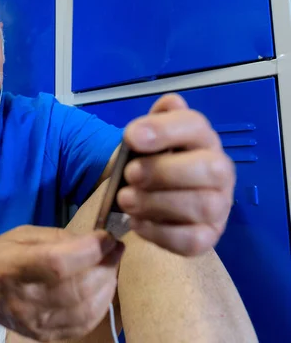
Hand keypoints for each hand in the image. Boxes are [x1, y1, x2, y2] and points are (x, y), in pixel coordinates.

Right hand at [0, 225, 123, 341]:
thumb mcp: (22, 235)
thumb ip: (59, 238)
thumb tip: (96, 242)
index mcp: (13, 267)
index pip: (58, 263)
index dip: (90, 250)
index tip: (108, 238)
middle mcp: (23, 299)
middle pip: (77, 287)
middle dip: (105, 266)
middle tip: (114, 251)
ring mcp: (35, 322)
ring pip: (86, 309)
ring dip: (107, 285)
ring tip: (109, 268)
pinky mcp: (44, 336)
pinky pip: (84, 325)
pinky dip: (101, 305)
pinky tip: (102, 289)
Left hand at [118, 93, 234, 255]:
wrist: (152, 193)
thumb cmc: (151, 160)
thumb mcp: (148, 137)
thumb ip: (156, 121)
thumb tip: (169, 104)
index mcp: (202, 139)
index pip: (195, 126)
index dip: (164, 130)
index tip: (131, 136)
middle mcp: (219, 172)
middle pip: (209, 169)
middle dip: (164, 171)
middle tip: (130, 174)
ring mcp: (218, 207)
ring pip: (202, 206)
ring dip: (157, 203)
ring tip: (126, 200)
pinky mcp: (207, 237)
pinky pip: (191, 241)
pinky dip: (160, 233)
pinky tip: (137, 222)